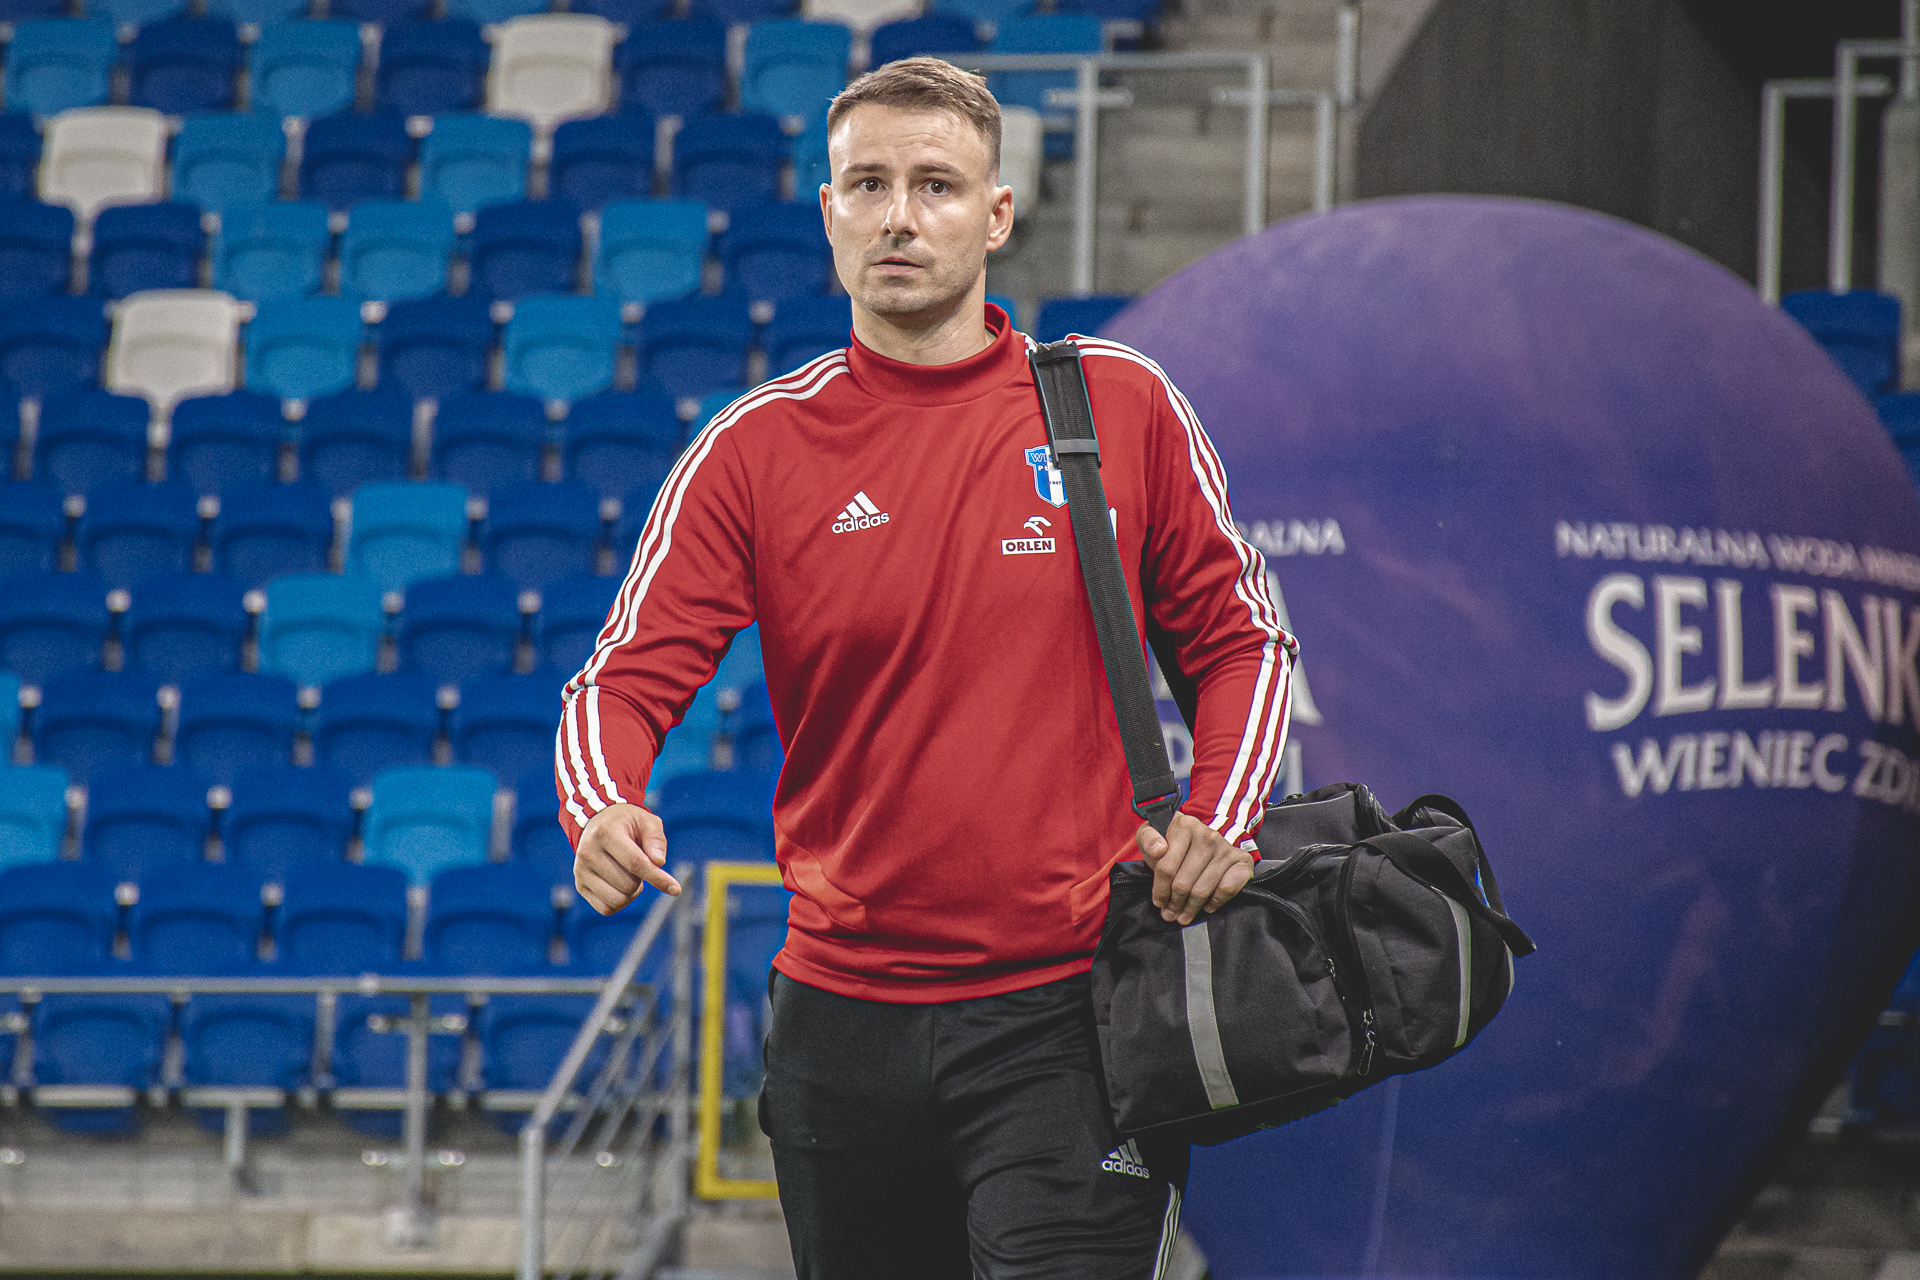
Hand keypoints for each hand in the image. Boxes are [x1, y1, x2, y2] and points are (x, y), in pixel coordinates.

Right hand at [575, 802, 679, 914]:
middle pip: (628, 885)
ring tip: (630, 875)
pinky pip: (606, 909)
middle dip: (642, 879)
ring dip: (632, 893)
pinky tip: (621, 886)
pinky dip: (621, 903)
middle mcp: (588, 852)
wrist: (598, 823)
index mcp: (605, 833)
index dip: (657, 878)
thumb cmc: (628, 824)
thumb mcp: (647, 821)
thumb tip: (659, 862)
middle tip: (639, 865)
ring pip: (617, 900)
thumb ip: (656, 840)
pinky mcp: (580, 885)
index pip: (635, 863)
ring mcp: (580, 871)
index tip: (675, 889)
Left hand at [1136, 813, 1253, 925]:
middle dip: (1175, 903)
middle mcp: (1208, 835)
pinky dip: (1215, 902)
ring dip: (1191, 908)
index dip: (1160, 890)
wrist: (1204, 842)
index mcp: (1184, 825)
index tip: (1158, 902)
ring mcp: (1226, 848)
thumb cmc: (1174, 844)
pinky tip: (1206, 906)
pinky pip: (1227, 889)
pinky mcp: (1242, 861)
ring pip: (1203, 889)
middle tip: (1170, 915)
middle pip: (1184, 882)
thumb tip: (1158, 850)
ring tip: (1184, 916)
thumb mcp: (1153, 836)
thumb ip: (1147, 839)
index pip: (1166, 867)